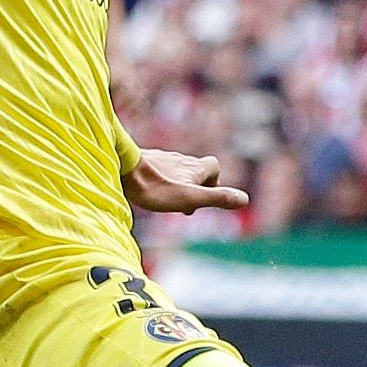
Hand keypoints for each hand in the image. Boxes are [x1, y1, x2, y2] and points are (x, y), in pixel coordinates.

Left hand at [123, 148, 249, 215]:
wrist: (121, 170)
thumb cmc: (155, 188)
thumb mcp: (190, 198)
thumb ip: (217, 198)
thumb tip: (245, 199)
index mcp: (194, 167)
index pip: (213, 166)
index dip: (214, 180)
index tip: (203, 197)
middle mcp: (180, 160)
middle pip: (195, 170)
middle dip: (194, 187)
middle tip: (184, 206)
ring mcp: (161, 159)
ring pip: (176, 171)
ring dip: (177, 185)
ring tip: (166, 202)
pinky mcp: (145, 162)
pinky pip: (158, 170)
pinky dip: (160, 181)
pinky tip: (149, 192)